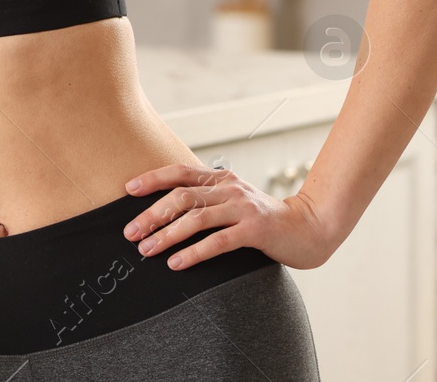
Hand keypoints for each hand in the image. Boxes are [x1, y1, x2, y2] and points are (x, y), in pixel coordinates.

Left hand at [120, 163, 336, 270]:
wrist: (308, 229)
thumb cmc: (263, 219)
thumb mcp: (233, 201)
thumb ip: (207, 200)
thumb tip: (166, 210)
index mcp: (221, 178)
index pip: (180, 172)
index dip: (152, 179)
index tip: (128, 190)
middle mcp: (229, 188)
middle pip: (181, 197)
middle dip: (152, 214)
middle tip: (130, 233)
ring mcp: (243, 208)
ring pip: (196, 218)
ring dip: (167, 235)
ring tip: (146, 250)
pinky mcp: (255, 231)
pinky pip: (218, 241)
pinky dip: (194, 252)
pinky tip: (176, 263)